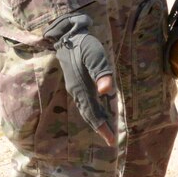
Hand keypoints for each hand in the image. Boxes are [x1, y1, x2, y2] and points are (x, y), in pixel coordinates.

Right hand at [45, 13, 116, 143]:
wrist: (67, 36)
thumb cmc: (83, 45)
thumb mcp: (95, 55)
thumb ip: (101, 72)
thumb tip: (106, 91)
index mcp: (81, 88)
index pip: (92, 113)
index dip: (101, 127)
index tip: (111, 139)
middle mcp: (77, 91)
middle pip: (89, 115)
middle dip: (100, 128)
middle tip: (111, 140)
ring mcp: (76, 88)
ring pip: (87, 110)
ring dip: (96, 120)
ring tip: (107, 130)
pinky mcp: (77, 84)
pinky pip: (86, 103)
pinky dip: (93, 111)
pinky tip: (100, 112)